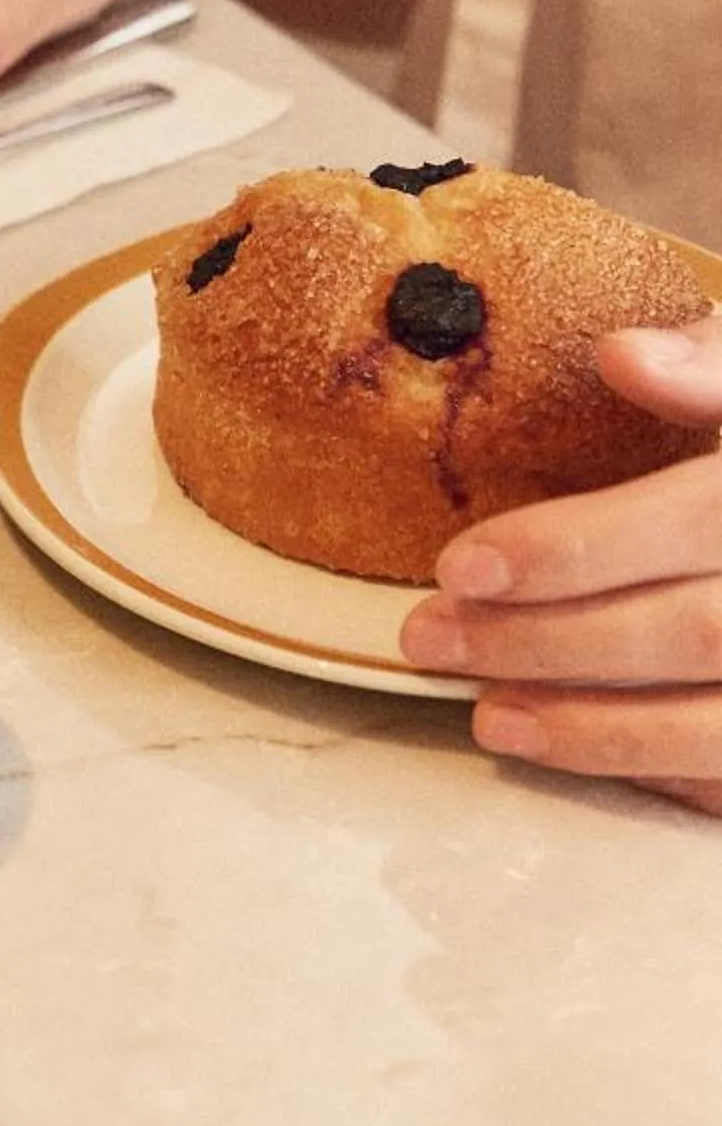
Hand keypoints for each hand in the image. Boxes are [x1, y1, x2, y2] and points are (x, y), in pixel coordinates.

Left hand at [400, 316, 721, 811]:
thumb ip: (709, 365)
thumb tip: (623, 355)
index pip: (692, 520)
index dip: (575, 549)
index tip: (461, 564)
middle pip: (694, 633)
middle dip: (551, 642)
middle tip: (431, 637)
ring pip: (718, 726)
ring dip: (595, 730)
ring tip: (487, 715)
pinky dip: (658, 770)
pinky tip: (572, 751)